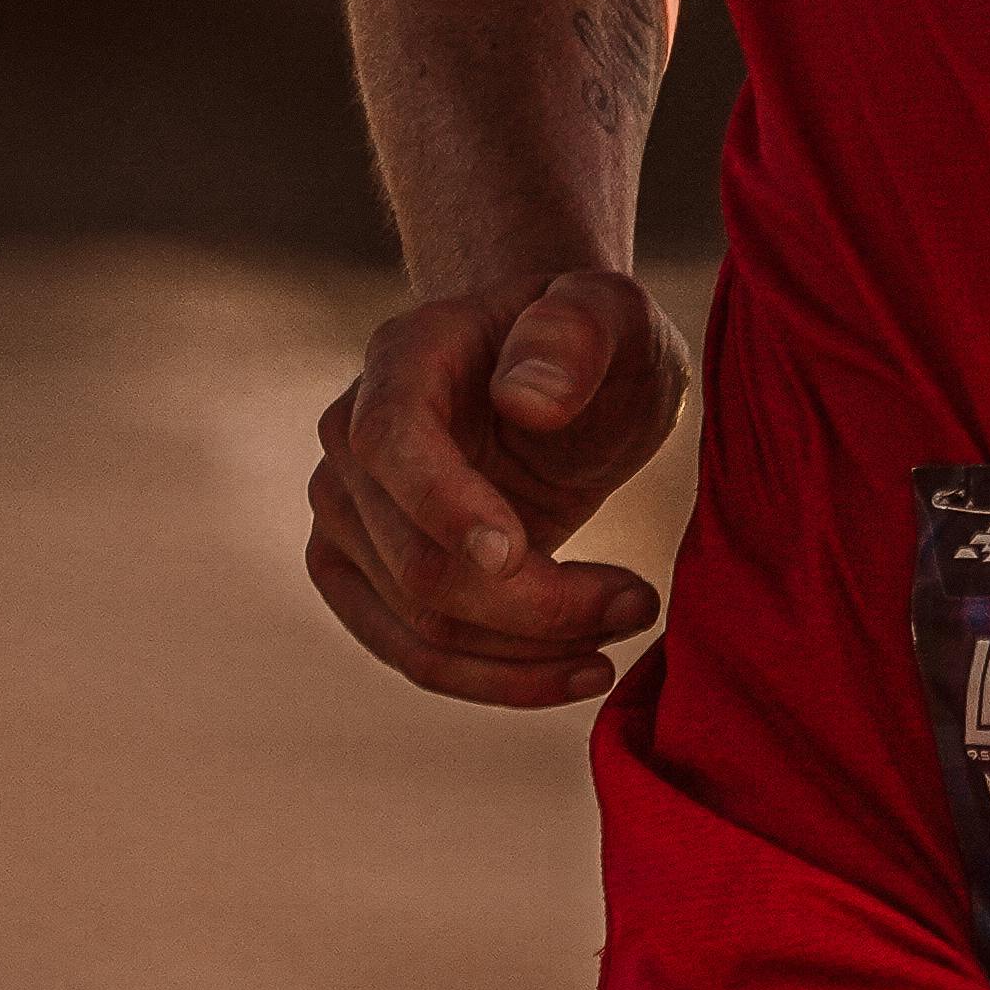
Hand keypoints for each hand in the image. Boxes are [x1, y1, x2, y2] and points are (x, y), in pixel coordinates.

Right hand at [307, 267, 691, 708]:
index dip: (445, 506)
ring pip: (421, 628)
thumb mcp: (613, 311)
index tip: (521, 554)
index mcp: (402, 359)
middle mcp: (349, 439)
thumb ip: (576, 331)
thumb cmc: (589, 340)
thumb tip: (522, 399)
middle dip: (538, 604)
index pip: (392, 443)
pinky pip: (418, 654)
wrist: (560, 378)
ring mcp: (346, 516)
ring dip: (530, 654)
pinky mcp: (364, 577)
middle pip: (420, 564)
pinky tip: (581, 666)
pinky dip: (501, 678)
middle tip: (642, 601)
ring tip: (626, 629)